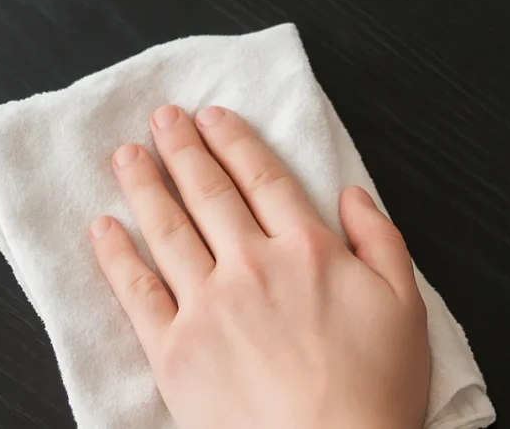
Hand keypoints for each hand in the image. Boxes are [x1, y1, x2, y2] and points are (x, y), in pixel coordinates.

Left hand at [88, 105, 429, 428]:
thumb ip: (380, 240)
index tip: (213, 117)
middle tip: (162, 119)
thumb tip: (352, 196)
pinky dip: (116, 256)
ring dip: (144, 186)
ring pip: (167, 230)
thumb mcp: (406, 305)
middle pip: (209, 193)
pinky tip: (103, 228)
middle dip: (183, 149)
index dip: (235, 142)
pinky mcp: (173, 351)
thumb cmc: (375, 392)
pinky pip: (136, 292)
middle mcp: (250, 266)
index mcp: (307, 250)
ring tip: (127, 156)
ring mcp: (206, 307)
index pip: (263, 179)